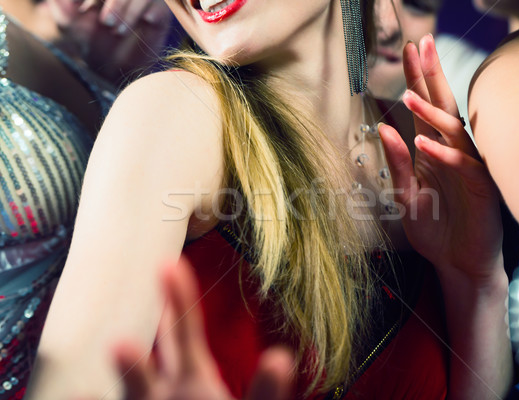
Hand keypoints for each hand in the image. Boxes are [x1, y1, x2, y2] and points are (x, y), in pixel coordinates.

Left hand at [46, 0, 171, 82]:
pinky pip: (160, 6)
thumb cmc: (90, 44)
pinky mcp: (160, 15)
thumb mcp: (68, 23)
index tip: (85, 9)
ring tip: (119, 31)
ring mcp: (142, 2)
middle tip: (106, 23)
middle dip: (116, 3)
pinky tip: (146, 21)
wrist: (112, 69)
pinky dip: (153, 11)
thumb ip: (61, 4)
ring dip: (130, 9)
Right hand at [113, 257, 293, 399]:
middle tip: (124, 340)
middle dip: (140, 352)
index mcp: (193, 377)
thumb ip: (266, 389)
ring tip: (118, 361)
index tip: (170, 264)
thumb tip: (281, 357)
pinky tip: (83, 395)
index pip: (183, 332)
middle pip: (149, 367)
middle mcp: (166, 390)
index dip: (178, 299)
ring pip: (138, 393)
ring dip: (130, 380)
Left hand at [379, 34, 503, 282]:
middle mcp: (452, 153)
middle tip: (421, 46)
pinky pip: (463, 166)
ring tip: (409, 96)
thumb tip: (385, 128)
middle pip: (442, 108)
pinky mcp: (481, 189)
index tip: (407, 52)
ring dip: (431, 114)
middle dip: (430, 78)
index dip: (417, 80)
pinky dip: (444, 155)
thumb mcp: (406, 195)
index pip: (425, 109)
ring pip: (453, 133)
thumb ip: (396, 164)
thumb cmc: (435, 228)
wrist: (458, 263)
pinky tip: (424, 143)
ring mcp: (468, 168)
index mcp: (433, 151)